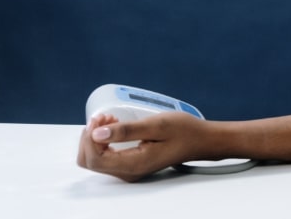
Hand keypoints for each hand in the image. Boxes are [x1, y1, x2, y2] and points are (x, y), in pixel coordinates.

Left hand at [77, 112, 203, 181]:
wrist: (200, 140)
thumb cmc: (183, 131)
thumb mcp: (156, 125)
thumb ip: (126, 131)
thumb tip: (97, 134)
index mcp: (133, 164)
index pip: (94, 159)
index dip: (90, 137)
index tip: (102, 118)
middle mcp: (128, 172)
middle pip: (89, 161)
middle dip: (91, 137)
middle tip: (106, 118)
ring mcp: (129, 170)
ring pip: (95, 159)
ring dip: (97, 137)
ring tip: (112, 119)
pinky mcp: (131, 165)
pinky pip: (106, 157)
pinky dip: (104, 140)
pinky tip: (115, 126)